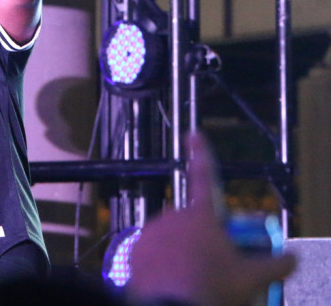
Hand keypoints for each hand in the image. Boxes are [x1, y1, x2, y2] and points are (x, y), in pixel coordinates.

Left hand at [127, 133, 295, 305]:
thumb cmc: (212, 290)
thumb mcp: (252, 279)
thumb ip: (276, 265)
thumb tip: (291, 258)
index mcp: (200, 216)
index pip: (205, 178)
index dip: (201, 154)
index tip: (193, 134)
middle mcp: (171, 217)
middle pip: (192, 222)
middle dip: (203, 238)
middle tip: (216, 265)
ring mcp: (150, 233)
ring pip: (171, 239)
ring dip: (181, 252)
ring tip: (194, 278)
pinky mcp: (134, 252)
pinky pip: (153, 253)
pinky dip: (162, 263)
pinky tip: (172, 282)